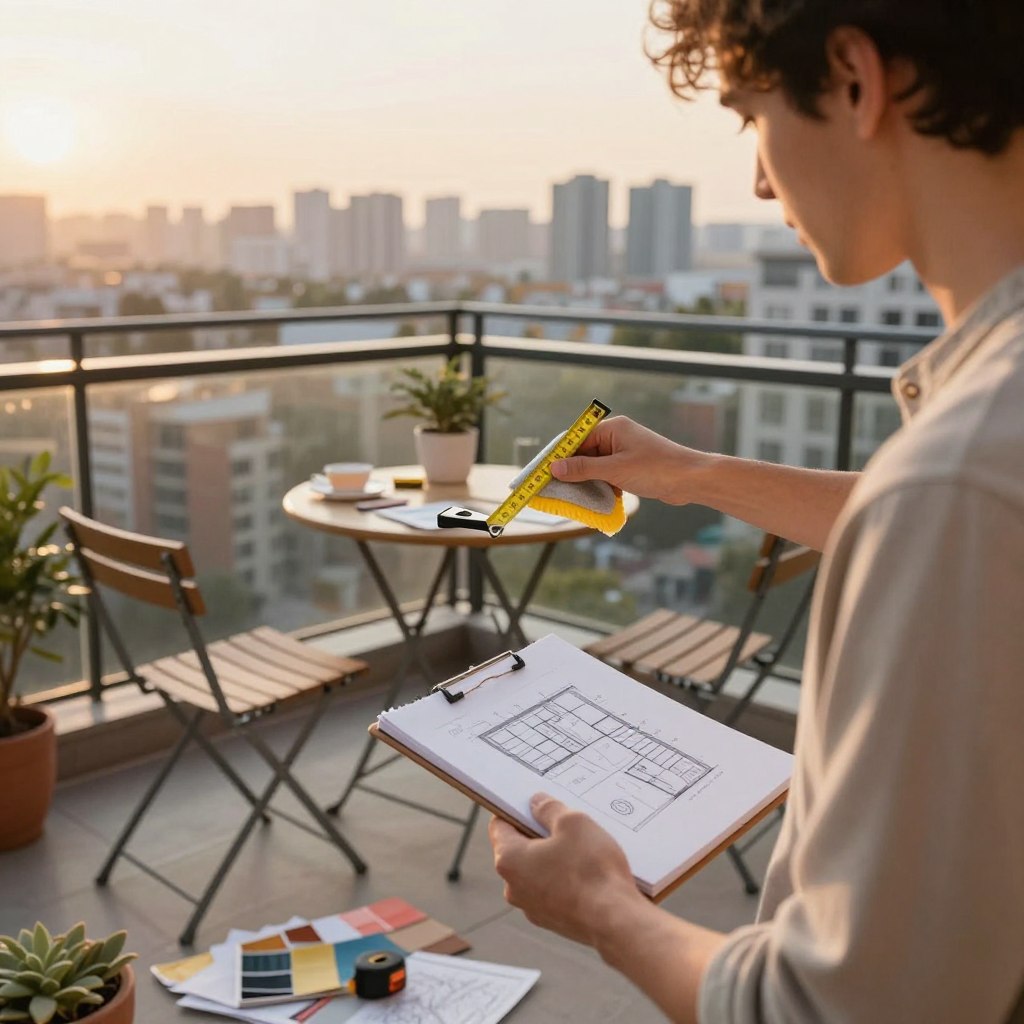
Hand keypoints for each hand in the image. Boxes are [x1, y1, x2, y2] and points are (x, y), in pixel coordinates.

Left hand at [489, 793, 642, 946]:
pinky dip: (566, 880)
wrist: (616, 922)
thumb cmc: (591, 870)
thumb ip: (549, 809)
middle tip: (566, 824)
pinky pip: (554, 890)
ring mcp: (533, 908)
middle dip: (540, 834)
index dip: (517, 810)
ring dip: (555, 858)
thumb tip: (537, 803)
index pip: (499, 825)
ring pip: (538, 871)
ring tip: (583, 849)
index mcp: (509, 859)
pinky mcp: (554, 921)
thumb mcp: (573, 822)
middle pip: (519, 849)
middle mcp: (514, 887)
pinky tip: (590, 873)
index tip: (536, 804)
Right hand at [549, 416, 711, 505]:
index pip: (576, 439)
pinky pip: (607, 475)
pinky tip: (599, 500)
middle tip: (555, 490)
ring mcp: (624, 452)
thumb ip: (583, 469)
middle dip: (572, 472)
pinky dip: (602, 487)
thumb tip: (554, 468)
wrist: (692, 480)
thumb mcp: (615, 470)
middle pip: (584, 453)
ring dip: (588, 482)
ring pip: (595, 467)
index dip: (559, 456)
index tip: (543, 472)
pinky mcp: (631, 467)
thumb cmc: (657, 469)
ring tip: (576, 498)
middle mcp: (617, 437)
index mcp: (612, 429)